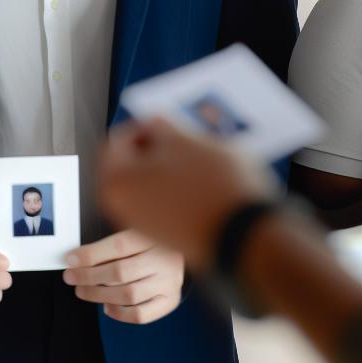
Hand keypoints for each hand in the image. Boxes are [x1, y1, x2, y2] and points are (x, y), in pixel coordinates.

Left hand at [63, 230, 184, 323]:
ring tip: (83, 291)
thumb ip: (110, 246)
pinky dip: (118, 313)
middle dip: (89, 276)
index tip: (71, 259)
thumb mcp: (135, 234)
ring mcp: (170, 282)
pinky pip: (140, 314)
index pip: (119, 245)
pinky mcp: (170, 300)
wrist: (184, 252)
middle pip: (122, 272)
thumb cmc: (150, 244)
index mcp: (155, 236)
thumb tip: (77, 259)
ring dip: (99, 295)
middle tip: (71, 278)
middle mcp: (166, 259)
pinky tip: (106, 305)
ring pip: (129, 295)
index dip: (91, 254)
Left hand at [99, 118, 273, 271]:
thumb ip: (162, 126)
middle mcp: (123, 208)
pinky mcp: (168, 239)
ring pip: (150, 186)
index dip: (145, 126)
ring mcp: (145, 227)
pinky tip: (203, 187)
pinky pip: (165, 205)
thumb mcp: (185, 140)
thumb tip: (153, 123)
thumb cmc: (213, 187)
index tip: (166, 125)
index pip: (118, 140)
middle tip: (182, 142)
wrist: (244, 236)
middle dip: (157, 150)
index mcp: (117, 181)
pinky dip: (178, 192)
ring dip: (169, 170)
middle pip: (133, 165)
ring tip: (198, 163)